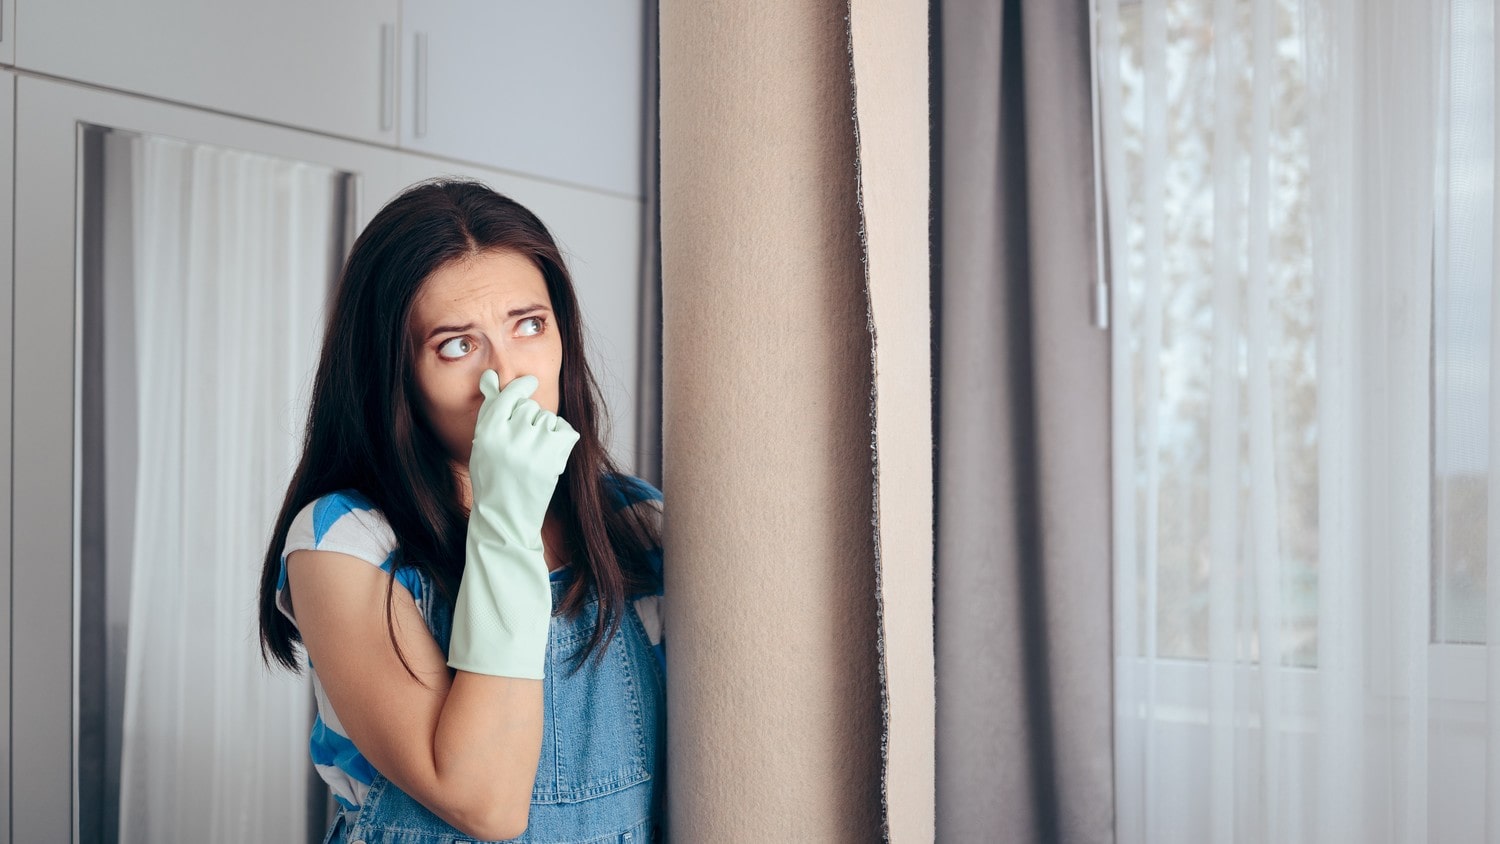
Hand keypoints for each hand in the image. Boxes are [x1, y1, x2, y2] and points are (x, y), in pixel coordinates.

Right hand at [468, 370, 579, 547]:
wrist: (505, 518)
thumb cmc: (492, 478)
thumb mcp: (483, 444)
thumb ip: (490, 410)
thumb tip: (490, 375)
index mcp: (488, 431)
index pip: (510, 394)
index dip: (522, 386)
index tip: (529, 383)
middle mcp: (510, 435)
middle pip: (529, 407)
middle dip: (529, 420)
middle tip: (522, 445)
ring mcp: (533, 447)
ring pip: (548, 418)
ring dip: (545, 431)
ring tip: (533, 456)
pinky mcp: (553, 458)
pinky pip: (565, 430)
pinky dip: (561, 440)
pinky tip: (549, 457)